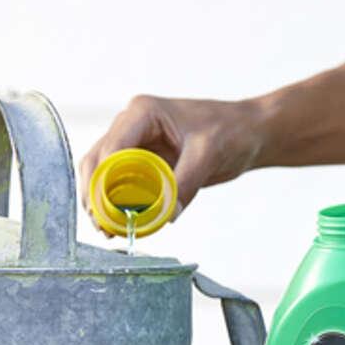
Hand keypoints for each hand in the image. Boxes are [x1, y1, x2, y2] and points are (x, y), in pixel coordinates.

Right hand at [77, 94, 265, 226]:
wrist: (249, 133)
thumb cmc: (232, 131)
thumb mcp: (209, 154)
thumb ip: (186, 183)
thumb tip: (167, 215)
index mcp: (143, 113)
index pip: (111, 147)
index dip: (103, 180)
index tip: (105, 211)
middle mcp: (132, 125)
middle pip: (98, 161)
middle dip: (96, 194)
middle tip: (102, 226)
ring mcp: (135, 143)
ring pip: (104, 174)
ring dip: (102, 201)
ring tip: (108, 231)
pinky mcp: (143, 162)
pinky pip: (122, 184)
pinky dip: (118, 203)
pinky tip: (120, 225)